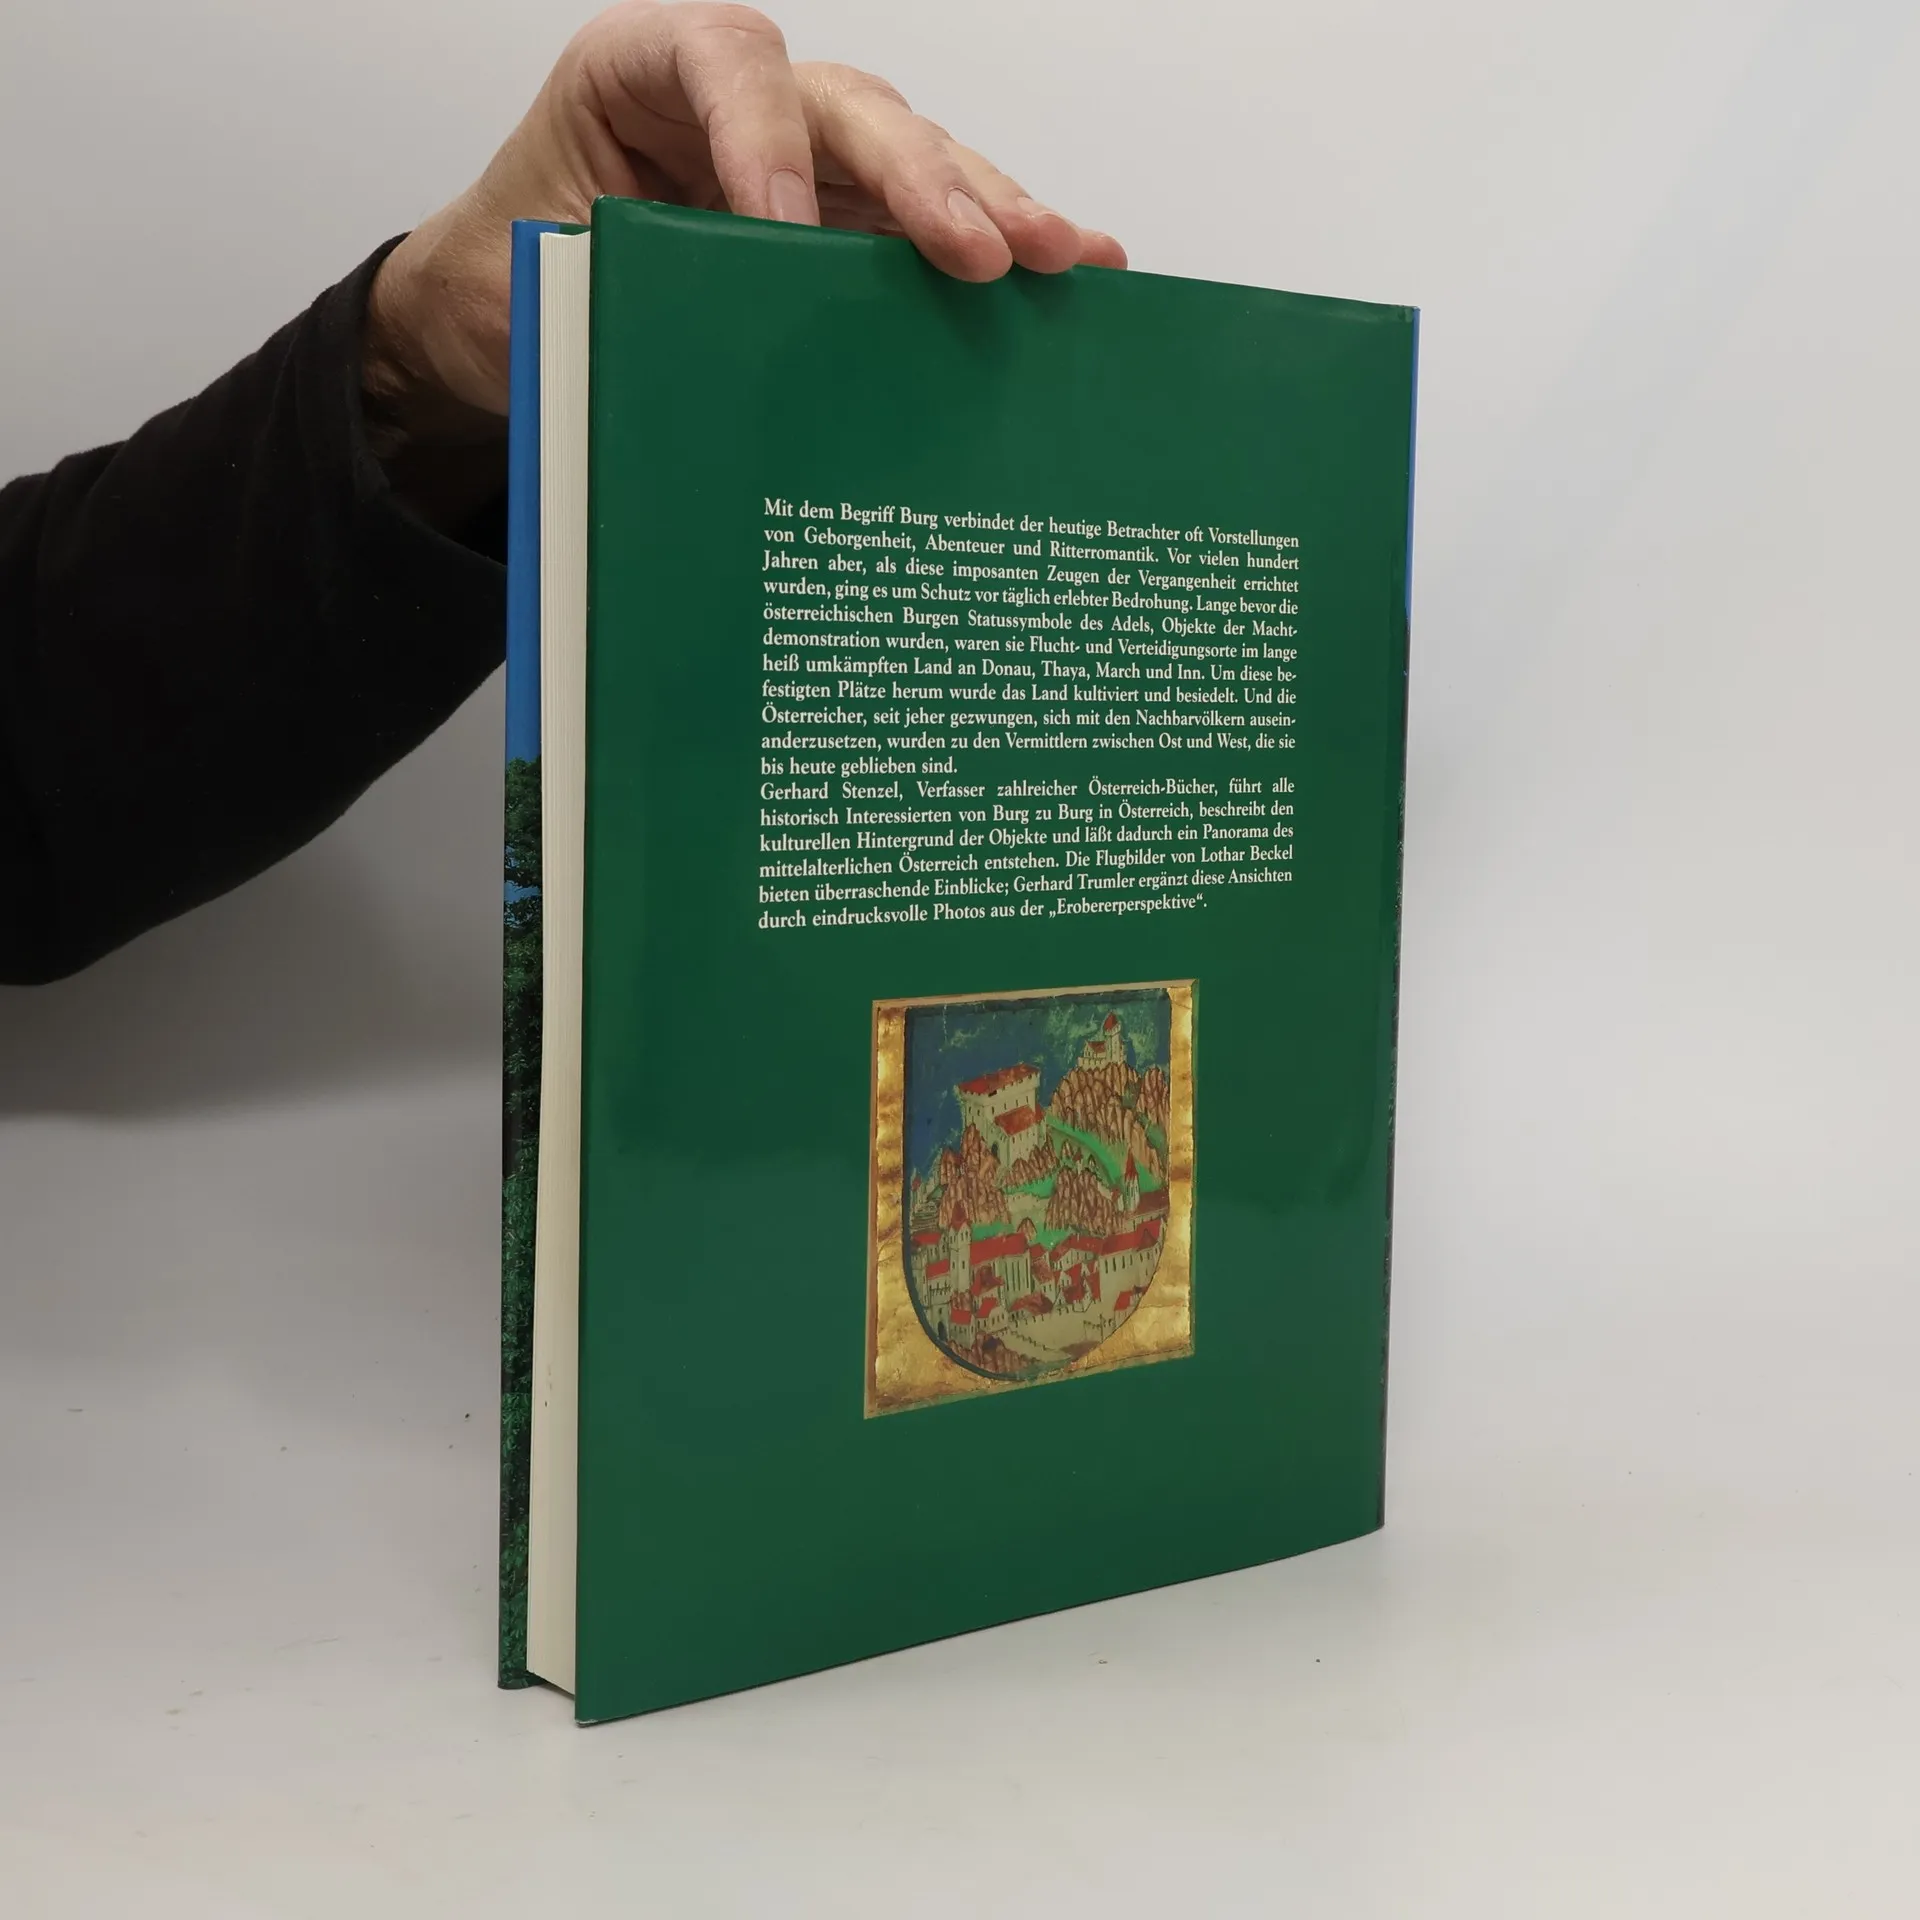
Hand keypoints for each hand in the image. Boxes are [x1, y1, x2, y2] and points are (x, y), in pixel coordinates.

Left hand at [363, 0, 1125, 450]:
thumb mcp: (532, 283)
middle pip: (850, 109)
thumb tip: (707, 362)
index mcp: (639, 75)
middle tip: (983, 253)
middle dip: (924, 180)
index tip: (784, 229)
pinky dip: (993, 241)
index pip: (722, 61)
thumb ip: (612, 291)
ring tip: (1061, 260)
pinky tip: (1074, 266)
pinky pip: (921, 221)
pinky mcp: (839, 219)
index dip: (762, 137)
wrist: (491, 310)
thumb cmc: (502, 279)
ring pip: (908, 158)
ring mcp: (799, 157)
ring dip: (989, 209)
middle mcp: (736, 100)